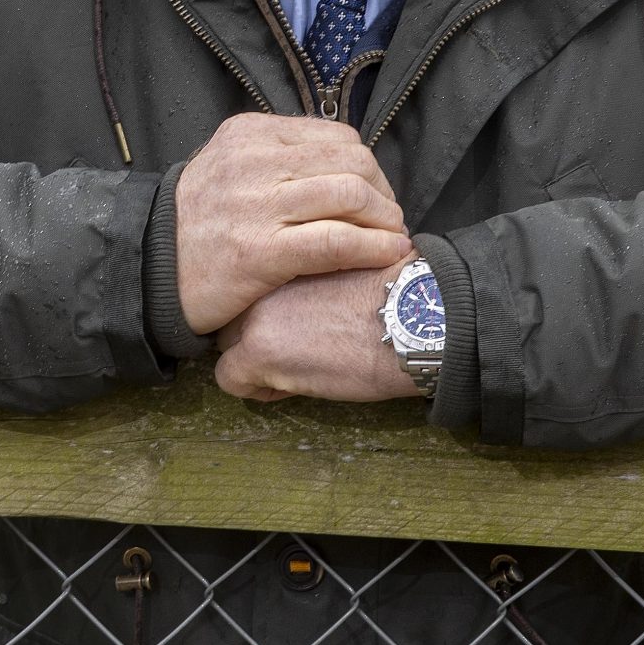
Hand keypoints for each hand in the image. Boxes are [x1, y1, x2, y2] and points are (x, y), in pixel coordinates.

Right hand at [175, 113, 411, 334]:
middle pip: (352, 162)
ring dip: (385, 219)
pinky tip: (388, 256)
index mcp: (250, 134)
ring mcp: (257, 205)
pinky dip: (373, 247)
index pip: (336, 137)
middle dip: (384, 193)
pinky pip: (335, 241)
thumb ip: (274, 156)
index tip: (376, 196)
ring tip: (391, 239)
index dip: (369, 168)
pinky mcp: (260, 251)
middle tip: (390, 221)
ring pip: (350, 194)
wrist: (147, 269)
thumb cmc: (196, 223)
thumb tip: (340, 162)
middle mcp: (254, 160)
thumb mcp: (226, 166)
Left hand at [214, 263, 418, 402]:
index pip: (253, 285)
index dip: (272, 310)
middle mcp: (260, 280)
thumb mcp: (350, 266)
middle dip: (257, 335)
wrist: (416, 314)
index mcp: (284, 255)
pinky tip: (292, 388)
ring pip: (227, 344)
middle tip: (295, 349)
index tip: (300, 323)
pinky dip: (257, 389)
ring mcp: (255, 314)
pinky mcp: (260, 351)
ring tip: (296, 369)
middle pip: (234, 313)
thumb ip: (318, 277)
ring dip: (255, 361)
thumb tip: (314, 297)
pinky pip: (231, 379)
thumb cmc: (400, 295)